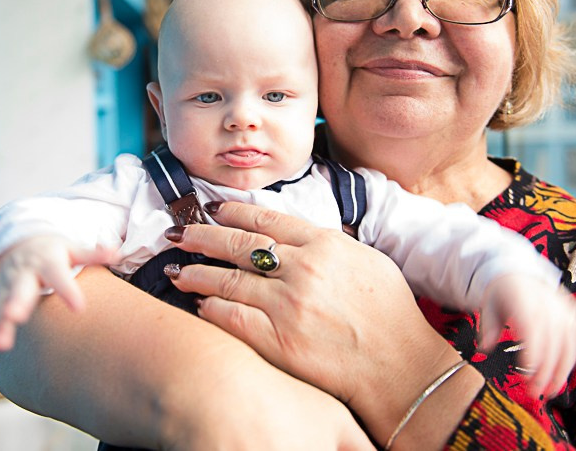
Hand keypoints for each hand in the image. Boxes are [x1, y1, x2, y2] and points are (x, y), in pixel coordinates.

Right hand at [0, 235, 118, 355]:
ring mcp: (6, 288)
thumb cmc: (56, 252)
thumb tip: (116, 251)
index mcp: (46, 262)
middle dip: (17, 303)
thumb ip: (93, 253)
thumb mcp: (74, 249)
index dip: (68, 291)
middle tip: (16, 317)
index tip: (79, 307)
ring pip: (0, 306)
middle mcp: (23, 274)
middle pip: (21, 290)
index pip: (59, 276)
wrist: (23, 242)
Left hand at [165, 201, 481, 447]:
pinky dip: (212, 308)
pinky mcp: (278, 340)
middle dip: (204, 236)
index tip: (214, 210)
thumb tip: (298, 237)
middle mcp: (302, 269)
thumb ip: (330, 245)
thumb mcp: (368, 261)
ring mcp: (287, 305)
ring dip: (197, 273)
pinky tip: (200, 304)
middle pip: (239, 244)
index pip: (266, 219)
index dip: (234, 212)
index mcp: (324, 244)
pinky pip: (232, 317)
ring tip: (177, 270)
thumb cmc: (390, 314)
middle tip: (181, 234)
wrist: (399, 366)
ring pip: (228, 280)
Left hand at [478, 275, 575, 397]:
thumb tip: (484, 348)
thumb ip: (488, 328)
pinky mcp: (575, 309)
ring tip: (553, 388)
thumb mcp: (488, 307)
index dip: (533, 355)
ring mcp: (564, 307)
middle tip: (535, 392)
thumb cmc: (500, 295)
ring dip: (565, 369)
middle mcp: (548, 304)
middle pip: (553, 343)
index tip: (526, 375)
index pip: (533, 331)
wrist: (516, 272)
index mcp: (524, 301)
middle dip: (546, 372)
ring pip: (572, 341)